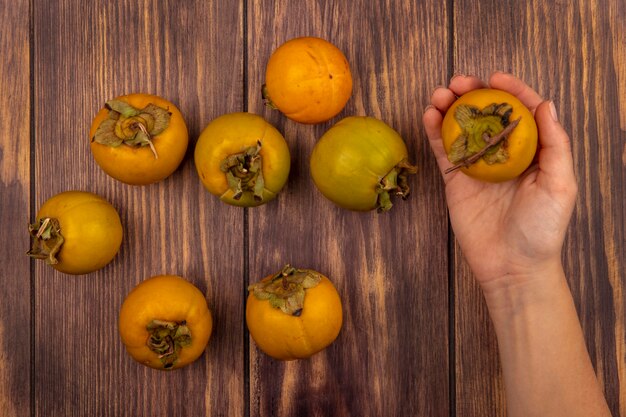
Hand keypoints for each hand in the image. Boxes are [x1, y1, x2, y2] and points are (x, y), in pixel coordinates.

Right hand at [423, 73, 577, 293]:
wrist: (511, 266)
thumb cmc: (542, 229)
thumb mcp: (560, 185)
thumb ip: (555, 145)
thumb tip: (546, 104)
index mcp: (532, 152)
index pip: (521, 111)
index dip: (510, 91)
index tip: (495, 78)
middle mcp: (503, 154)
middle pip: (486, 114)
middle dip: (473, 93)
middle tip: (459, 83)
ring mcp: (477, 166)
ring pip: (461, 128)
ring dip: (449, 107)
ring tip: (439, 94)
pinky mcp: (456, 180)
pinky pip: (444, 150)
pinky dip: (435, 131)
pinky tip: (429, 115)